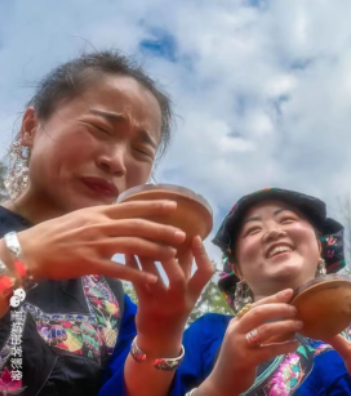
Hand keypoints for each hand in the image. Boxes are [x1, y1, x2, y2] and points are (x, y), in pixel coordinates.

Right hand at [14, 201, 184, 285]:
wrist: (31, 250)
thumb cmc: (55, 234)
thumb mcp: (80, 217)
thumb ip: (101, 216)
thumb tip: (119, 212)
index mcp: (99, 213)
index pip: (131, 207)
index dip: (154, 206)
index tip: (173, 206)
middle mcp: (100, 226)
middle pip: (138, 227)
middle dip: (162, 230)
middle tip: (182, 235)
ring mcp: (96, 244)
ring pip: (133, 247)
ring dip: (155, 252)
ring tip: (173, 256)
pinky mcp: (90, 264)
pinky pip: (119, 270)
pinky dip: (137, 275)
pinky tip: (152, 280)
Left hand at [126, 237, 213, 356]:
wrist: (159, 342)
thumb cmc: (175, 311)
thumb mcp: (187, 293)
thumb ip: (188, 270)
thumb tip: (188, 243)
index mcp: (194, 294)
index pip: (205, 273)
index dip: (202, 255)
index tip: (196, 237)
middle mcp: (180, 299)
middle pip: (178, 277)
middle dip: (169, 257)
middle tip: (161, 237)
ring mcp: (162, 304)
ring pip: (154, 278)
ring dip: (147, 257)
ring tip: (140, 239)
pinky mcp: (145, 306)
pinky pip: (138, 283)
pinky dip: (133, 267)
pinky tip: (128, 253)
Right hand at [198, 290, 302, 395]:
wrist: (222, 382)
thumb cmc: (238, 357)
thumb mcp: (245, 339)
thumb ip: (261, 327)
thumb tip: (287, 316)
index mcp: (236, 322)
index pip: (256, 305)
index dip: (273, 298)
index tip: (289, 292)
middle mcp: (236, 331)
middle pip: (259, 313)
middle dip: (279, 308)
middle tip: (295, 310)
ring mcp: (240, 345)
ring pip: (265, 329)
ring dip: (285, 326)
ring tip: (299, 325)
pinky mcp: (246, 360)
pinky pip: (269, 349)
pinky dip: (284, 346)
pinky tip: (295, 345)